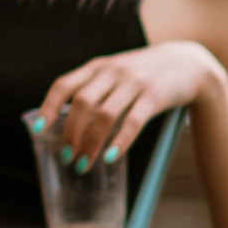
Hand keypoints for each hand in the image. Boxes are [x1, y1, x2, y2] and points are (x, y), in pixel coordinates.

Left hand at [38, 40, 223, 170]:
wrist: (189, 63)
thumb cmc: (146, 73)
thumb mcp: (117, 73)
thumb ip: (95, 89)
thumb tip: (68, 123)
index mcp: (98, 67)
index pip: (64, 85)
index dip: (48, 108)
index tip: (38, 130)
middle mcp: (112, 71)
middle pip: (81, 104)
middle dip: (70, 133)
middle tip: (67, 157)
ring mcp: (134, 82)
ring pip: (104, 115)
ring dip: (91, 143)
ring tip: (84, 164)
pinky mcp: (155, 95)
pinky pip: (133, 121)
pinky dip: (119, 141)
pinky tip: (110, 157)